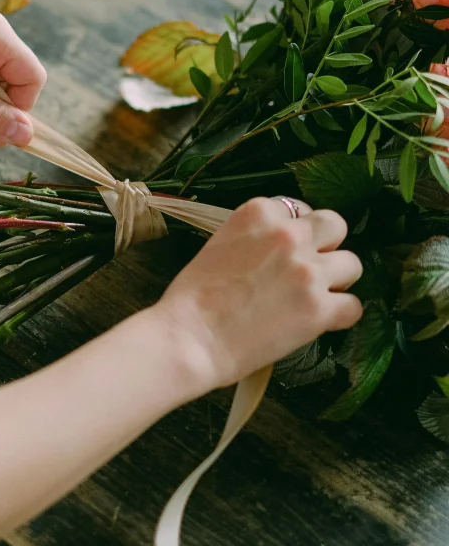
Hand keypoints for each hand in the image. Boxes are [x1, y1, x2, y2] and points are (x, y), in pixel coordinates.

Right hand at [153, 196, 362, 396]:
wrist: (190, 337)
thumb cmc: (193, 297)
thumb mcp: (221, 243)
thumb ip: (255, 237)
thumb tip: (277, 249)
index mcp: (259, 213)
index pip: (298, 208)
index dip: (296, 231)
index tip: (287, 250)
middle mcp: (288, 235)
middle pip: (334, 226)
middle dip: (326, 246)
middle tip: (310, 268)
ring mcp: (307, 271)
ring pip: (352, 264)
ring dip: (337, 280)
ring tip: (315, 297)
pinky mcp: (319, 309)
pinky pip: (354, 305)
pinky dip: (340, 315)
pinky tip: (320, 322)